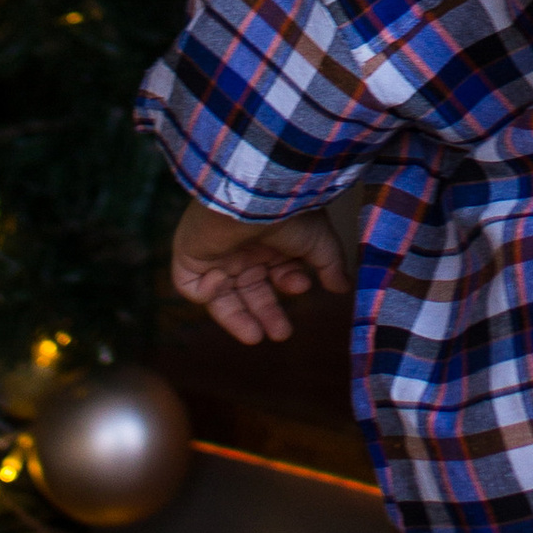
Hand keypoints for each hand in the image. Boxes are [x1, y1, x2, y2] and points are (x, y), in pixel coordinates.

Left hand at [171, 194, 350, 345]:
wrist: (250, 195)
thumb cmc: (287, 212)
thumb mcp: (318, 242)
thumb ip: (330, 266)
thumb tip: (344, 287)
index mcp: (269, 240)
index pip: (277, 273)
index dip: (289, 284)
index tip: (300, 285)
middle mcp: (242, 248)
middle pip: (250, 291)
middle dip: (266, 313)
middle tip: (281, 334)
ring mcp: (214, 253)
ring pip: (221, 296)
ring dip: (237, 318)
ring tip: (255, 337)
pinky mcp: (188, 256)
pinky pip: (190, 285)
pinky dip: (205, 292)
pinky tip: (222, 279)